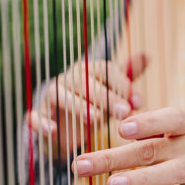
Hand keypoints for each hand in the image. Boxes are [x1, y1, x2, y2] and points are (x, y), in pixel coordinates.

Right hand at [27, 52, 149, 158]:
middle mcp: (69, 78)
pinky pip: (36, 116)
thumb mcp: (113, 91)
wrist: (68, 126)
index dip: (121, 84)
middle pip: (85, 82)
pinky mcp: (40, 114)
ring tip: (96, 119)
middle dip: (106, 97)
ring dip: (78, 106)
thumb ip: (128, 75)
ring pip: (61, 95)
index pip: (104, 70)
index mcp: (89, 70)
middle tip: (124, 113)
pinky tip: (53, 130)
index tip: (137, 103)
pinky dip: (41, 122)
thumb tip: (148, 54)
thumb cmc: (96, 103)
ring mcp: (52, 95)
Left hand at [73, 107, 184, 184]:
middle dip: (116, 157)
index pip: (168, 118)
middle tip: (83, 165)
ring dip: (140, 179)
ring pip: (171, 174)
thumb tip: (115, 121)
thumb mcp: (173, 135)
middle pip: (153, 149)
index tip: (121, 128)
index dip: (146, 122)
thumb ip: (146, 130)